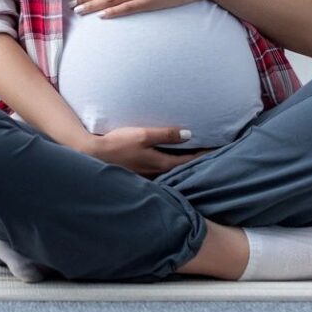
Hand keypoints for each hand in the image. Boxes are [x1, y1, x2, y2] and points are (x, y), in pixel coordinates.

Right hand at [85, 126, 217, 178]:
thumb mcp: (143, 134)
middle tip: (212, 155)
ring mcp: (148, 176)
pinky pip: (161, 173)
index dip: (205, 155)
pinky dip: (171, 168)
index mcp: (160, 163)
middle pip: (183, 169)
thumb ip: (166, 134)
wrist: (92, 155)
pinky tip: (170, 163)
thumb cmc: (117, 144)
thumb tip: (189, 134)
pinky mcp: (139, 175)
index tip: (219, 150)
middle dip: (197, 163)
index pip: (190, 161)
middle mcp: (157, 173)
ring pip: (172, 173)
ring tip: (195, 159)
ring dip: (184, 166)